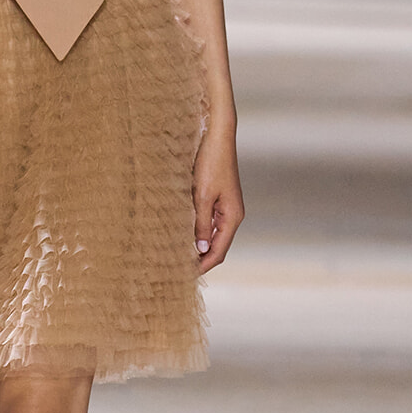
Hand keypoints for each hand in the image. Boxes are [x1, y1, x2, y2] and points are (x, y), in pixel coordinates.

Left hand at [192, 122, 243, 272]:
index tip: (185, 276)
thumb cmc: (211, 163)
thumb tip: (200, 249)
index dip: (203, 266)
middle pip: (217, 246)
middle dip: (201, 260)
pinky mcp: (219, 199)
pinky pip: (210, 222)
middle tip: (178, 270)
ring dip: (199, 247)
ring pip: (213, 235)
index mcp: (233, 217)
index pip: (218, 251)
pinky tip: (185, 236)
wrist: (218, 137)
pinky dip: (199, 232)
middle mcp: (233, 215)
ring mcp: (227, 207)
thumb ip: (201, 223)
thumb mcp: (202, 195)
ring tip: (179, 256)